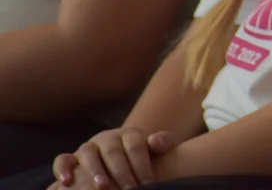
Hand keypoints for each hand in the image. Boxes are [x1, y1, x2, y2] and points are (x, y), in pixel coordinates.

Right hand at [52, 128, 176, 188]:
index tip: (148, 183)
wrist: (124, 159)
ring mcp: (89, 146)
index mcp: (129, 134)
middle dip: (121, 171)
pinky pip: (63, 159)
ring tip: (103, 187)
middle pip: (113, 151)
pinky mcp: (72, 158)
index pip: (136, 145)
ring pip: (88, 153)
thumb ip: (163, 143)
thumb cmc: (144, 158)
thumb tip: (156, 141)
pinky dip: (62, 168)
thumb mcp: (157, 150)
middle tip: (130, 189)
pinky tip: (66, 182)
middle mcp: (107, 137)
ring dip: (94, 170)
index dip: (142, 164)